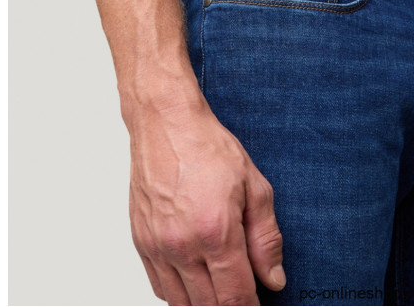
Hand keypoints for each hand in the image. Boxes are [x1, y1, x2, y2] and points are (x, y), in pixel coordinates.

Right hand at [127, 97, 285, 304]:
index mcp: (215, 232)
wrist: (167, 124)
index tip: (256, 302)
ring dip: (202, 300)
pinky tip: (192, 273)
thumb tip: (272, 277)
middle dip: (228, 303)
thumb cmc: (206, 147)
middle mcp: (181, 244)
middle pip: (207, 306)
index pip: (235, 298)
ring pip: (180, 303)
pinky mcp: (140, 240)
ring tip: (217, 279)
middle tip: (240, 283)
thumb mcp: (253, 185)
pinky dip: (178, 290)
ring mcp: (156, 245)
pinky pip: (158, 285)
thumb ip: (266, 237)